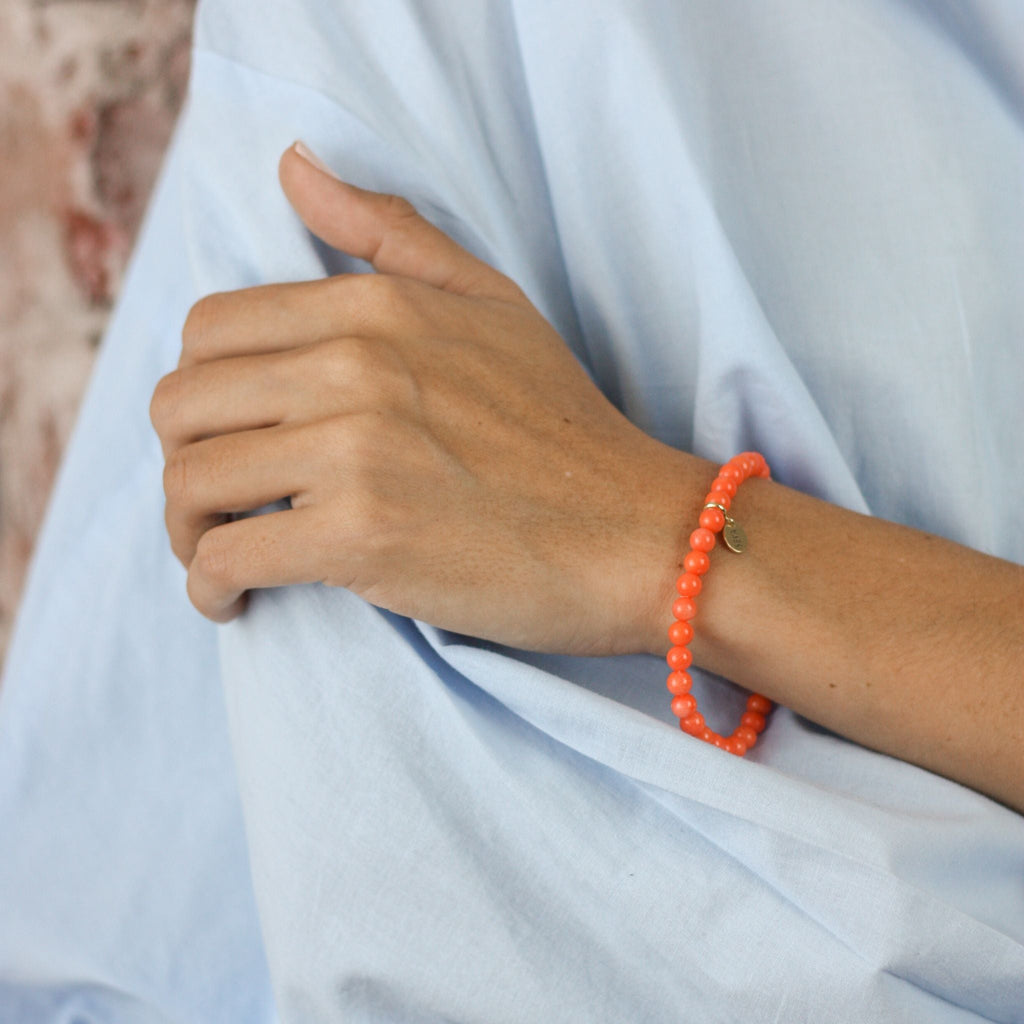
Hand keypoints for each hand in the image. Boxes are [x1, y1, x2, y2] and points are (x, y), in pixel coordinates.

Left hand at [150, 143, 699, 653]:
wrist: (635, 532)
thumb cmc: (566, 425)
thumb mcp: (491, 300)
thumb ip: (388, 230)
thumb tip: (293, 167)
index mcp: (374, 307)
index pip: (211, 330)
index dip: (200, 390)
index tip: (227, 437)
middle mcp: (353, 366)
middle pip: (182, 404)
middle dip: (181, 459)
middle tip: (217, 503)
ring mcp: (356, 450)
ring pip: (191, 482)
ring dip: (187, 528)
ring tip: (216, 554)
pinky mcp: (362, 536)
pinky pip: (228, 556)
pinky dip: (209, 586)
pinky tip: (231, 600)